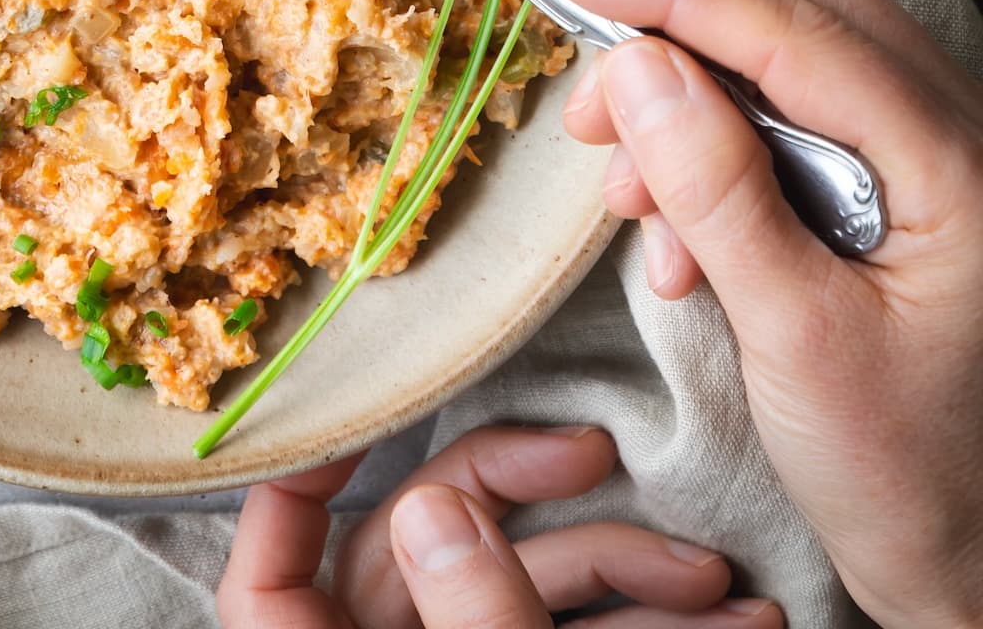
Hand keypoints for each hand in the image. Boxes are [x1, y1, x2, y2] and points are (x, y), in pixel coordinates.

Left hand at [217, 424, 778, 626]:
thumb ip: (468, 614)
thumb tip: (430, 503)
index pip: (266, 566)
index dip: (296, 476)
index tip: (367, 399)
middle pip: (427, 548)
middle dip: (534, 500)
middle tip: (603, 456)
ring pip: (520, 590)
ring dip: (625, 570)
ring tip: (719, 580)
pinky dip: (645, 625)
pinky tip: (739, 620)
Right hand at [547, 0, 982, 628]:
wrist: (968, 557)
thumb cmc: (904, 468)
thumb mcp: (795, 336)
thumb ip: (718, 192)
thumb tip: (637, 67)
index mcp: (955, 166)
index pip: (793, 28)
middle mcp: (954, 139)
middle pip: (796, 17)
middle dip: (674, 47)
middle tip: (590, 119)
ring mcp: (930, 160)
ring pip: (786, 67)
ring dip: (688, 118)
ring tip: (636, 211)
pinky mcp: (898, 190)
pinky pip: (792, 126)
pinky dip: (715, 163)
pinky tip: (684, 244)